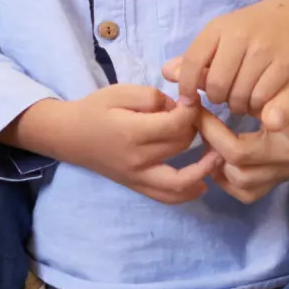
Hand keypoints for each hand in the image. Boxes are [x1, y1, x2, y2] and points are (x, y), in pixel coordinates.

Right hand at [33, 85, 219, 204]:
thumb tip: (179, 108)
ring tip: (218, 156)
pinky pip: (167, 197)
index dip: (191, 110)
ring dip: (203, 169)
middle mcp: (138, 159)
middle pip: (181, 145)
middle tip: (200, 117)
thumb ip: (152, 97)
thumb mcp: (120, 91)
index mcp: (132, 132)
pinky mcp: (137, 186)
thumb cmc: (95, 109)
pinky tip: (202, 183)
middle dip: (197, 129)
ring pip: (180, 181)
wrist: (70, 136)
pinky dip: (187, 193)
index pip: (176, 124)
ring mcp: (138, 177)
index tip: (192, 100)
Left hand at [166, 0, 288, 116]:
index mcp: (217, 28)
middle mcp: (238, 36)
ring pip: (238, 95)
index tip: (188, 99)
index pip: (191, 62)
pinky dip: (257, 104)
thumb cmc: (247, 31)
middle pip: (215, 85)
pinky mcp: (283, 62)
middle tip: (223, 96)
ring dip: (237, 104)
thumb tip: (166, 73)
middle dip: (216, 97)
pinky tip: (256, 98)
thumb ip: (194, 57)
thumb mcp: (219, 36)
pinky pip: (261, 97)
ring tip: (239, 98)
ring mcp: (262, 49)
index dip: (185, 86)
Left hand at [195, 58, 288, 203]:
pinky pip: (248, 193)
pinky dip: (229, 178)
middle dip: (211, 145)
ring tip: (210, 134)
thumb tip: (270, 121)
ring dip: (218, 163)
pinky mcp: (280, 178)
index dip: (211, 133)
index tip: (198, 109)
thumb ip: (280, 91)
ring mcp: (286, 173)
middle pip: (238, 172)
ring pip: (241, 186)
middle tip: (199, 119)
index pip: (239, 152)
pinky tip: (221, 153)